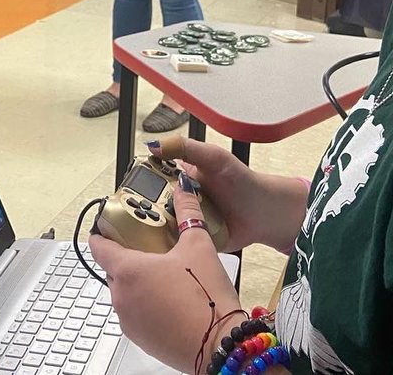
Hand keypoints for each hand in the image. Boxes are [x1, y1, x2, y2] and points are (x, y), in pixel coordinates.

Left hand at [90, 182, 240, 371]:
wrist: (221, 345)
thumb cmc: (206, 297)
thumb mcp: (198, 246)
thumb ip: (188, 213)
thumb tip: (184, 189)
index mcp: (127, 270)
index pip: (99, 247)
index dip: (102, 233)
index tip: (107, 227)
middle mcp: (121, 297)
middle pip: (113, 270)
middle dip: (126, 258)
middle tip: (147, 248)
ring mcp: (129, 321)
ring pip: (124, 293)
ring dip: (137, 283)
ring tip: (164, 274)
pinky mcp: (140, 340)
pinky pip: (136, 314)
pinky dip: (146, 304)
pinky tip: (170, 299)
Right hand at [151, 137, 301, 252]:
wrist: (264, 213)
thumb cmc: (242, 181)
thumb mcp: (213, 157)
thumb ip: (185, 147)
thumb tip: (154, 145)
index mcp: (180, 176)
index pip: (151, 177)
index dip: (138, 183)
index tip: (128, 190)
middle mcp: (180, 198)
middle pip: (151, 204)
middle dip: (143, 210)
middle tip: (136, 216)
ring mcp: (186, 220)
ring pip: (161, 225)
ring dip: (154, 229)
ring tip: (145, 234)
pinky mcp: (194, 240)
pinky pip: (176, 244)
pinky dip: (170, 245)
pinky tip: (162, 247)